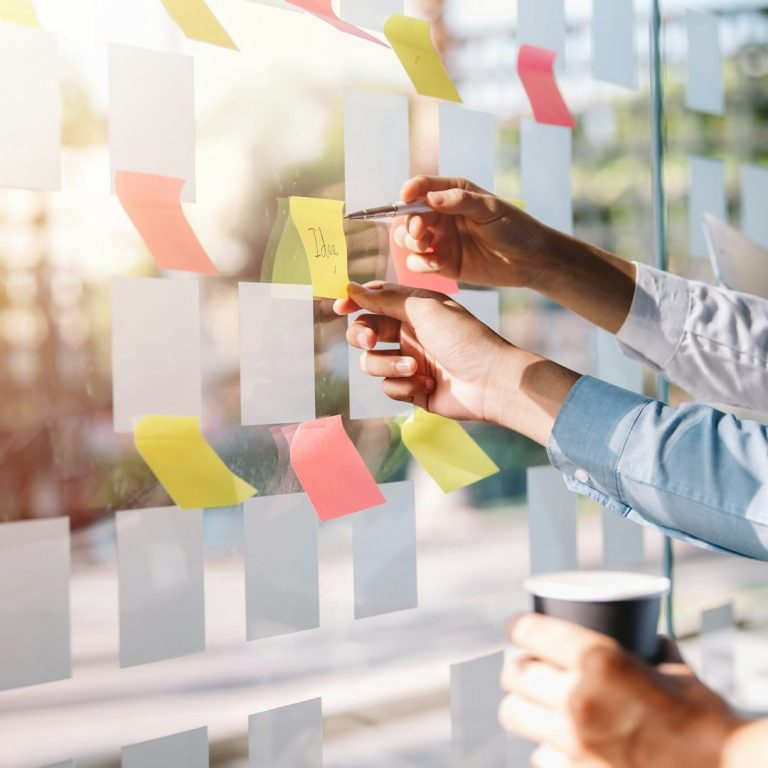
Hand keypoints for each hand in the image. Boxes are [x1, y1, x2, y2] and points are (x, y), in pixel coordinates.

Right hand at [334, 281, 513, 422]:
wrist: (491, 381)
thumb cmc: (464, 338)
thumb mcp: (424, 309)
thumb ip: (385, 299)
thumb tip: (352, 287)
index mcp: (413, 308)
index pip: (374, 300)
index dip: (354, 301)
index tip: (340, 307)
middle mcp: (409, 333)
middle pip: (365, 332)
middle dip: (363, 337)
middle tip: (372, 342)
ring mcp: (409, 361)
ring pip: (372, 362)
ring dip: (389, 366)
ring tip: (415, 369)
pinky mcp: (412, 388)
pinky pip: (388, 387)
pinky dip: (403, 386)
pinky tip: (428, 384)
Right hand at [397, 175, 636, 333]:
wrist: (531, 260)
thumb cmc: (514, 227)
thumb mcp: (491, 208)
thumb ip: (461, 200)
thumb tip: (430, 198)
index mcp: (452, 194)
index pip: (422, 187)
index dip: (410, 191)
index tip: (406, 197)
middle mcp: (442, 216)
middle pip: (410, 215)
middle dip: (409, 223)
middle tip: (420, 232)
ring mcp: (440, 240)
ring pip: (408, 239)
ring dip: (408, 242)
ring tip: (423, 246)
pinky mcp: (442, 264)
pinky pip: (418, 263)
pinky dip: (419, 263)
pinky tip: (435, 265)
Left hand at [500, 613, 742, 767]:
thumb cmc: (707, 721)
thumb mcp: (675, 671)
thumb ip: (649, 649)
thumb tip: (646, 635)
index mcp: (598, 662)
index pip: (532, 632)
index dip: (519, 627)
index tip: (517, 628)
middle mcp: (578, 699)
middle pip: (514, 674)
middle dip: (517, 668)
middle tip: (527, 667)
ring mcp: (574, 744)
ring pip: (514, 715)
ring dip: (523, 706)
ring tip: (535, 704)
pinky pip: (540, 756)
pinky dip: (546, 749)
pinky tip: (560, 746)